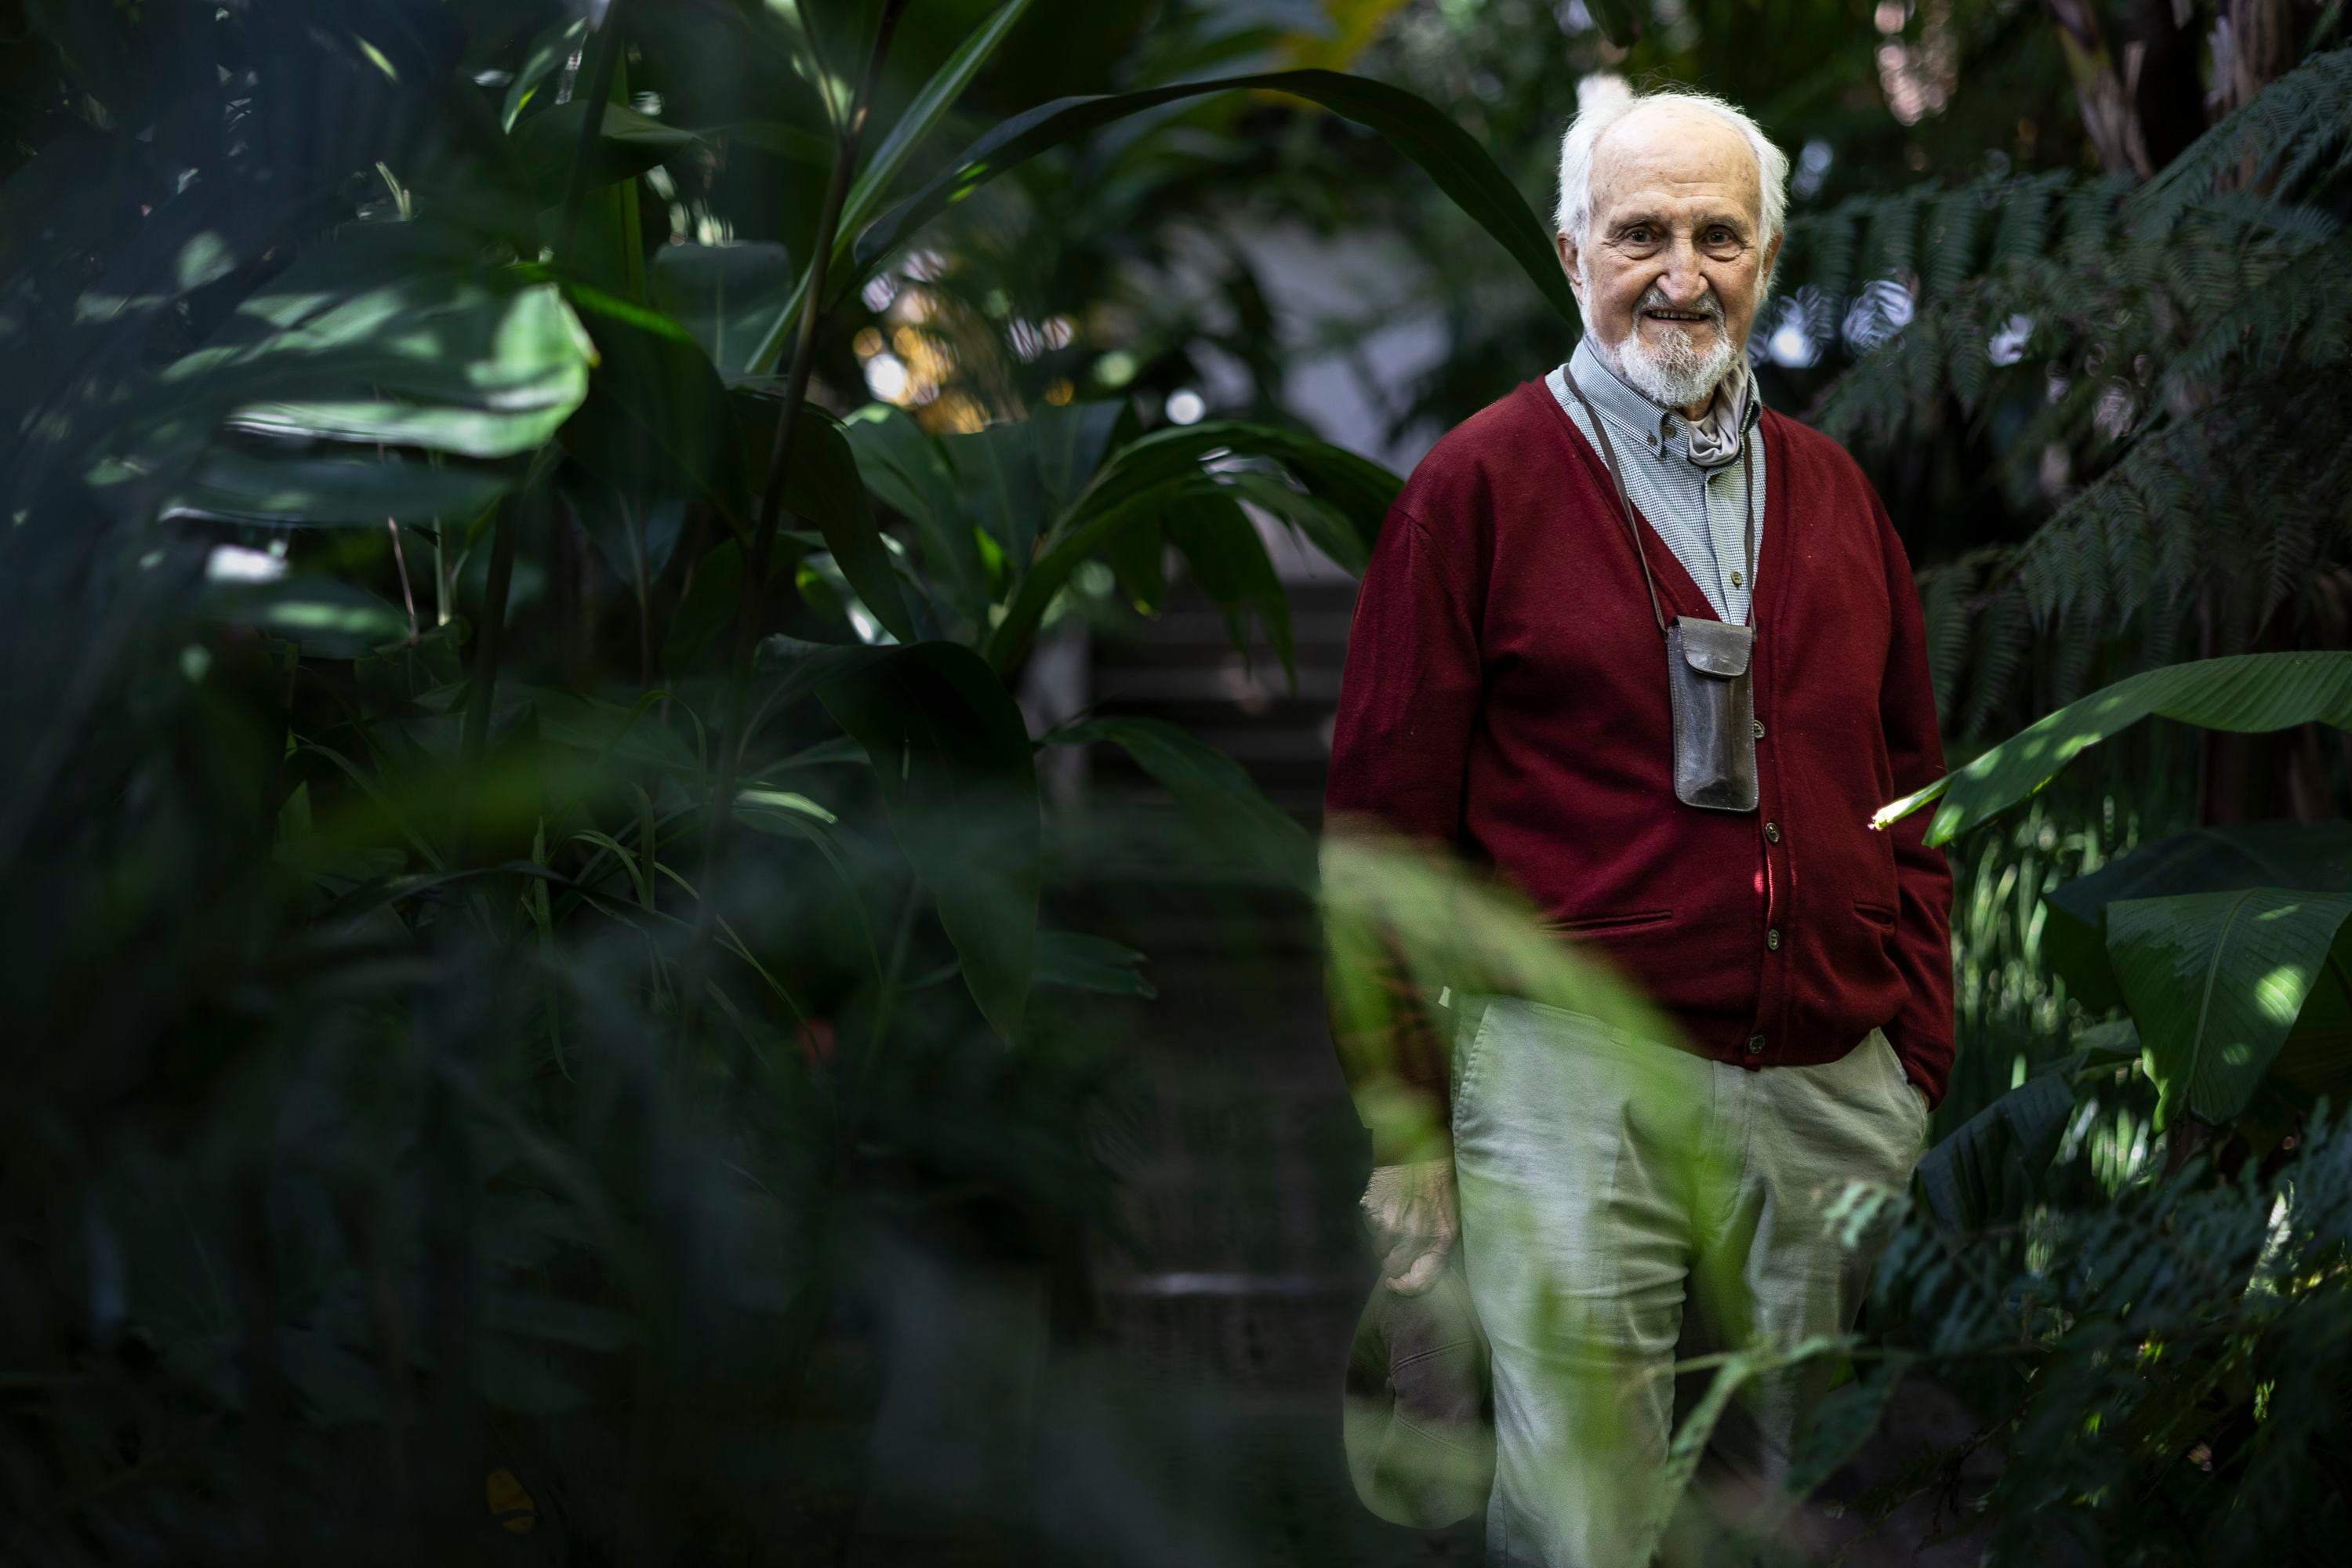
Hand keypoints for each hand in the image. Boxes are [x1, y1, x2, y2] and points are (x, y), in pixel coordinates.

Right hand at [1360, 1158, 1458, 1295]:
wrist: (1416, 1149)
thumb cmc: (1439, 1183)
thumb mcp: (1452, 1217)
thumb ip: (1439, 1247)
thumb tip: (1419, 1272)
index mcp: (1441, 1240)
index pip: (1420, 1281)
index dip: (1406, 1287)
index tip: (1396, 1284)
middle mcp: (1415, 1237)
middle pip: (1393, 1268)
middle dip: (1394, 1258)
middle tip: (1399, 1241)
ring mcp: (1391, 1225)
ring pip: (1379, 1249)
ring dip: (1385, 1239)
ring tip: (1397, 1216)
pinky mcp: (1372, 1212)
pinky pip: (1370, 1228)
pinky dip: (1376, 1221)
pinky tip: (1388, 1205)